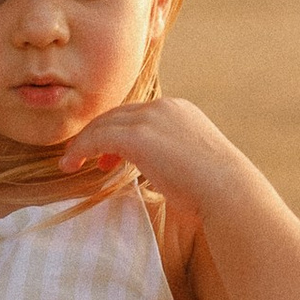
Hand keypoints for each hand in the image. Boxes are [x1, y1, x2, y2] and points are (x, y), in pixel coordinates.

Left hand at [59, 95, 250, 226]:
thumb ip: (173, 159)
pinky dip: (80, 148)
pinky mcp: (138, 136)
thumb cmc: (217, 190)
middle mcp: (165, 107)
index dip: (117, 133)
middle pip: (117, 115)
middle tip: (85, 158)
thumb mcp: (194, 165)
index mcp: (180, 110)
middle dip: (97, 135)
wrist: (228, 192)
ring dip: (84, 142)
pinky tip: (71, 164)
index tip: (108, 157)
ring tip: (71, 162)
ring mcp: (151, 118)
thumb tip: (160, 174)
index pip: (138, 114)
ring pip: (104, 124)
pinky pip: (98, 137)